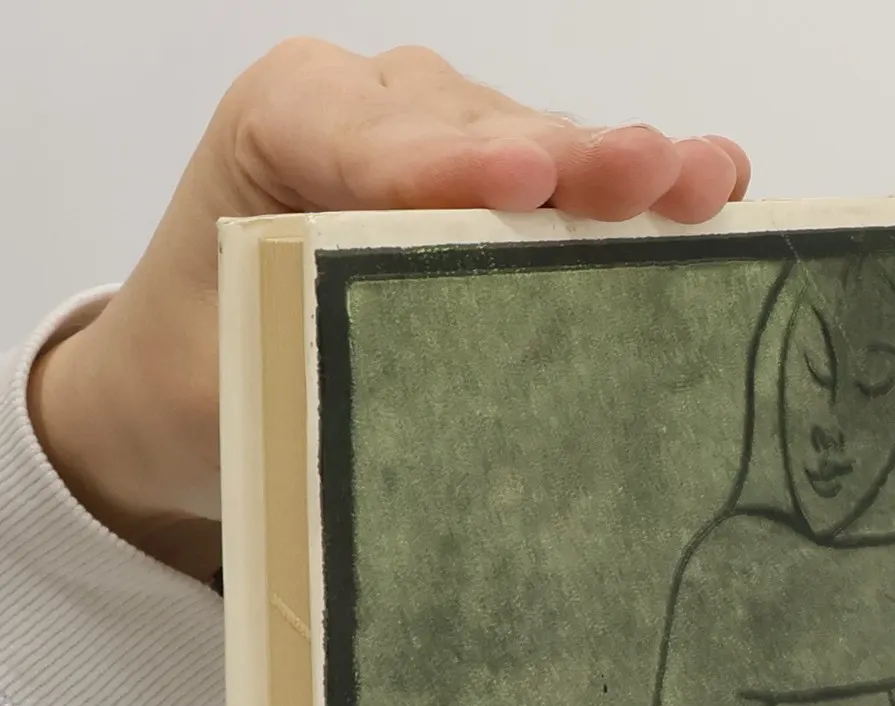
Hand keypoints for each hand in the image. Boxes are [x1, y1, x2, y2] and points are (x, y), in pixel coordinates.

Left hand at [30, 40, 750, 578]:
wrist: (181, 389)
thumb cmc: (199, 378)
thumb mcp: (230, 388)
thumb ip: (309, 371)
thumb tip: (418, 410)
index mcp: (280, 122)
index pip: (369, 142)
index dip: (449, 163)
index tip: (522, 182)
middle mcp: (370, 106)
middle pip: (478, 131)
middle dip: (566, 159)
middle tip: (649, 177)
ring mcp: (441, 138)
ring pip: (537, 146)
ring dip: (619, 174)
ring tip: (706, 187)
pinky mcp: (492, 186)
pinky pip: (565, 182)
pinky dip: (633, 200)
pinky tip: (714, 195)